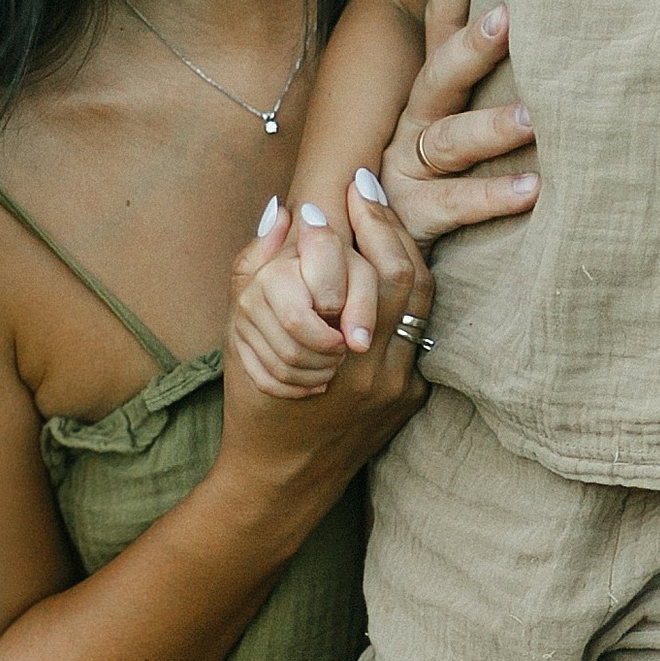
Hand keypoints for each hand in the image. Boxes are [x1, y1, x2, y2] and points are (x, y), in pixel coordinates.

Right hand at [223, 195, 430, 425]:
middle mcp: (374, 366)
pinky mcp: (410, 398)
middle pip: (407, 276)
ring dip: (402, 255)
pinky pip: (417, 334)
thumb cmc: (254, 402)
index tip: (354, 185)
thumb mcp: (238, 333)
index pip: (372, 264)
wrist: (282, 475)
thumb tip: (283, 209)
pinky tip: (385, 273)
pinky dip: (402, 300)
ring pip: (420, 302)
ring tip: (380, 224)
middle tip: (369, 193)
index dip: (369, 217)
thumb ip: (254, 266)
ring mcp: (397, 385)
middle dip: (389, 225)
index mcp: (333, 346)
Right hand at [379, 0, 541, 247]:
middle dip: (472, 45)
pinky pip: (455, 205)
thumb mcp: (455, 138)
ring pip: (451, 140)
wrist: (370, 262)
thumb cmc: (432, 190)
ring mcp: (407, 171)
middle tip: (510, 16)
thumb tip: (552, 44)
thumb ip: (487, 95)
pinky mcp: (413, 218)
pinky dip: (492, 196)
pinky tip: (533, 189)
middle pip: (441, 76)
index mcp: (424, 97)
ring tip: (538, 115)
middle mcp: (411, 125)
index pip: (437, 25)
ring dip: (493, 126)